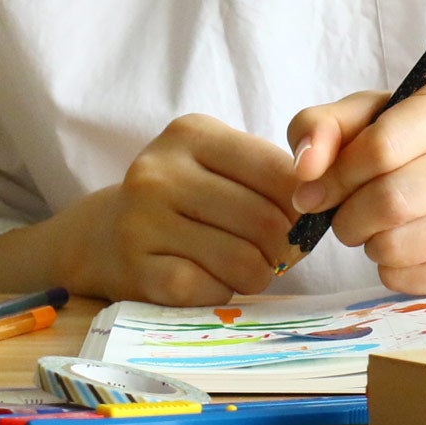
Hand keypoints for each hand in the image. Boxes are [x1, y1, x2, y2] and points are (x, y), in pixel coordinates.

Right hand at [60, 114, 300, 305]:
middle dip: (286, 246)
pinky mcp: (137, 270)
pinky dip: (224, 291)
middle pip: (263, 219)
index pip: (276, 169)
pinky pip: (211, 290)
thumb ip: (268, 174)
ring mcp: (143, 220)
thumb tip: (323, 208)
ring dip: (259, 273)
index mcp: (191, 133)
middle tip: (283, 254)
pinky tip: (213, 280)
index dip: (304, 203)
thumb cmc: (180, 198)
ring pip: (243, 260)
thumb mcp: (217, 164)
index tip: (307, 220)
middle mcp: (161, 170)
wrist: (102, 235)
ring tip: (250, 267)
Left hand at [284, 72, 425, 294]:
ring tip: (369, 232)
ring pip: (410, 243)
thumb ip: (326, 125)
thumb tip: (304, 167)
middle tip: (340, 219)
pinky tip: (393, 254)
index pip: (385, 145)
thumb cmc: (425, 134)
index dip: (338, 175)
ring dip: (371, 245)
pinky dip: (396, 272)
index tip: (313, 192)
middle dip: (350, 217)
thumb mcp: (375, 111)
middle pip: (397, 199)